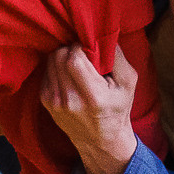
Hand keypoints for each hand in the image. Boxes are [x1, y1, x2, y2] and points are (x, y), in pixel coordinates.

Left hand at [42, 44, 139, 173]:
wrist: (101, 141)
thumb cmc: (117, 108)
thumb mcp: (129, 83)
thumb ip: (117, 57)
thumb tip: (103, 32)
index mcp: (93, 97)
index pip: (74, 58)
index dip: (79, 47)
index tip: (89, 49)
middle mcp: (70, 101)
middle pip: (58, 57)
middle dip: (70, 49)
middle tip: (82, 54)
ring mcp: (54, 102)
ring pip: (50, 61)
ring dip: (62, 56)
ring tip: (77, 64)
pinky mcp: (45, 102)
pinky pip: (46, 71)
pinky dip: (57, 67)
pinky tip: (69, 75)